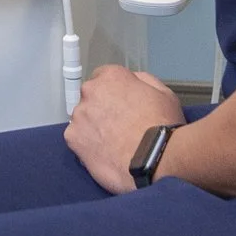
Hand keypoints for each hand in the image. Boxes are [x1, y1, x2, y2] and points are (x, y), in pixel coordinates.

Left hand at [63, 65, 184, 193]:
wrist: (155, 159)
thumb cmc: (163, 126)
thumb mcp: (163, 94)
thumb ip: (142, 81)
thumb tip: (131, 82)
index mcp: (111, 76)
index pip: (104, 77)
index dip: (114, 93)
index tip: (122, 107)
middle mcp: (90, 91)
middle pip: (91, 98)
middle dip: (102, 109)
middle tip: (119, 127)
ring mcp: (79, 115)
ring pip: (83, 119)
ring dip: (93, 127)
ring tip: (113, 145)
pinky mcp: (72, 138)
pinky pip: (77, 139)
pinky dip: (87, 146)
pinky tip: (104, 154)